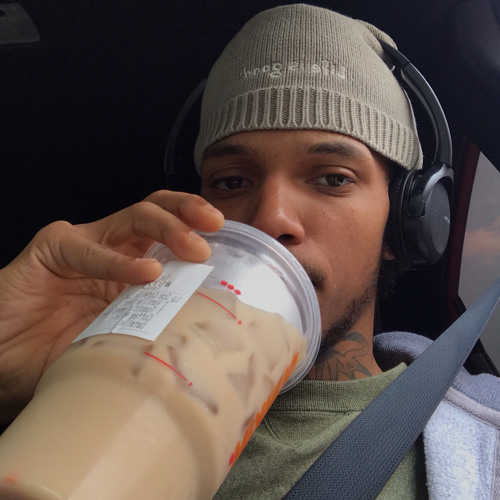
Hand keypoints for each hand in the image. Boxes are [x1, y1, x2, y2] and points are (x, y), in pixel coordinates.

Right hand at [0, 190, 223, 425]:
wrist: (3, 361)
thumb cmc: (62, 352)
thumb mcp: (122, 342)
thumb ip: (156, 330)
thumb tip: (207, 339)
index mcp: (131, 267)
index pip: (169, 236)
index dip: (199, 232)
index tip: (229, 243)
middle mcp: (112, 249)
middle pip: (156, 213)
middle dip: (190, 214)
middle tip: (214, 229)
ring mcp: (83, 245)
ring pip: (133, 217)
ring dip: (168, 226)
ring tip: (193, 247)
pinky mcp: (52, 249)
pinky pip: (89, 247)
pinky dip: (119, 259)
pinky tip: (145, 273)